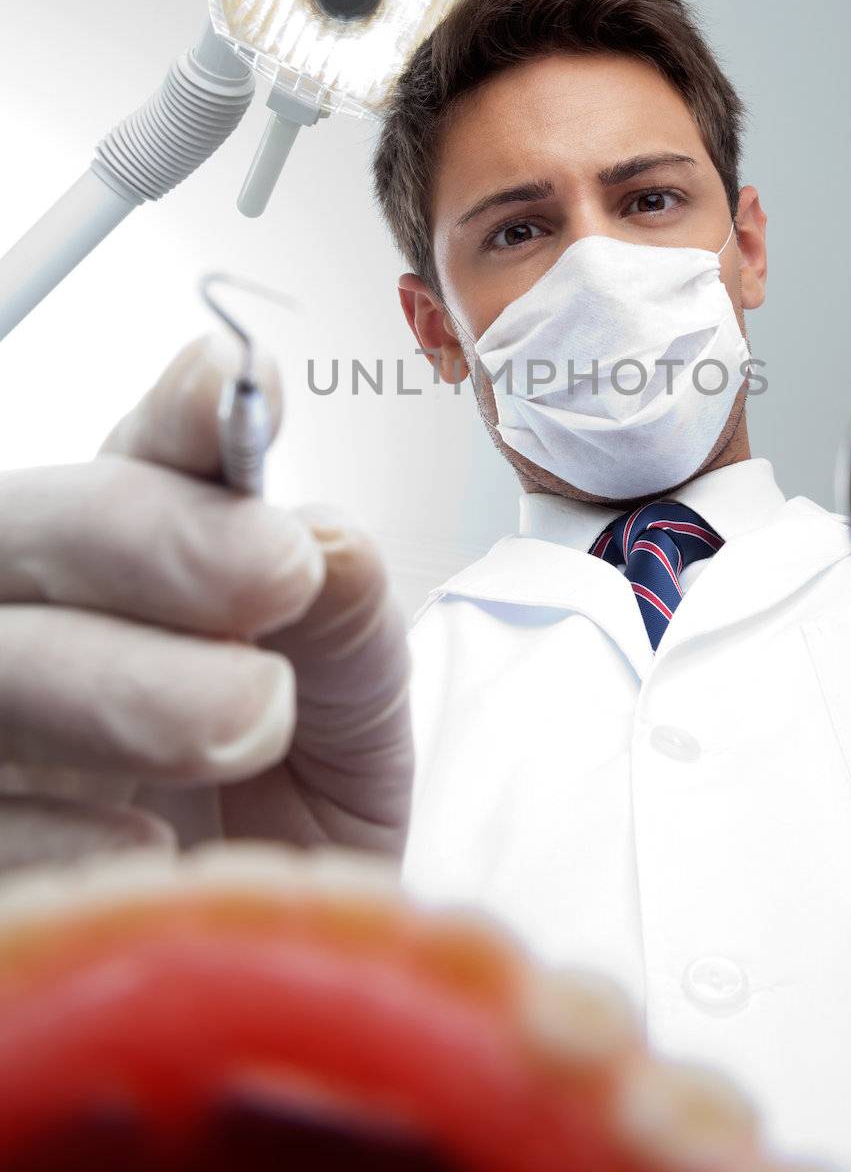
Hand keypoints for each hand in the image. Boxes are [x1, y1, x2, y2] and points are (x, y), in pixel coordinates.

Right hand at [0, 335, 412, 869]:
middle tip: (277, 572)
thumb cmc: (304, 780)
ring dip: (116, 685)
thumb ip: (342, 602)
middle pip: (27, 532)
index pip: (140, 450)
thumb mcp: (351, 684)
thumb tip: (321, 540)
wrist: (275, 929)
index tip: (235, 388)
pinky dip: (57, 833)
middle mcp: (40, 612)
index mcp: (136, 547)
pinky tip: (154, 842)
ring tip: (252, 716)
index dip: (179, 416)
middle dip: (147, 539)